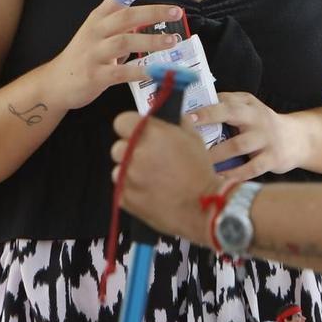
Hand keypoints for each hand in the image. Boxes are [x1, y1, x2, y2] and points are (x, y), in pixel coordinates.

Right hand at [50, 0, 184, 111]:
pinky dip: (139, 70)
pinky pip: (120, 72)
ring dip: (151, 41)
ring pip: (124, 42)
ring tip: (172, 40)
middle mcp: (96, 31)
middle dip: (153, 12)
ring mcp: (94, 53)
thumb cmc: (83, 55)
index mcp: (99, 17)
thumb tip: (149, 21)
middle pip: (126, 16)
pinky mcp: (95, 75)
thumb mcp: (98, 33)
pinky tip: (156, 70)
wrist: (57, 82)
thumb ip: (122, 27)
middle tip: (176, 11)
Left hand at [111, 108, 218, 244]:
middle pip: (118, 147)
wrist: (204, 206)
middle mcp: (134, 153)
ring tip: (152, 179)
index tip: (137, 133)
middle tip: (149, 159)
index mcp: (150, 133)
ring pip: (119, 169)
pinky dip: (132, 190)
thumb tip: (169, 115)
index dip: (130, 127)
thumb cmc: (200, 173)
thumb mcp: (194, 138)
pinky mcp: (125, 197)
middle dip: (131, 151)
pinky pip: (122, 189)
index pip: (121, 122)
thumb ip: (176, 122)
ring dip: (131, 172)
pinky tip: (150, 192)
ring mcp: (128, 176)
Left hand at [189, 91, 303, 180]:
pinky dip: (235, 174)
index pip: (226, 101)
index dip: (206, 108)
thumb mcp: (249, 109)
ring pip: (239, 145)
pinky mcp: (273, 158)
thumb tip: (194, 109)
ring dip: (218, 155)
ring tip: (200, 163)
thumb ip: (227, 106)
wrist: (298, 139)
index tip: (187, 116)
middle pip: (233, 115)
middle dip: (210, 121)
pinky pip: (252, 168)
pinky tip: (220, 179)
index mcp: (248, 104)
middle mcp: (257, 118)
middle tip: (189, 135)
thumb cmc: (263, 125)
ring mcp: (266, 138)